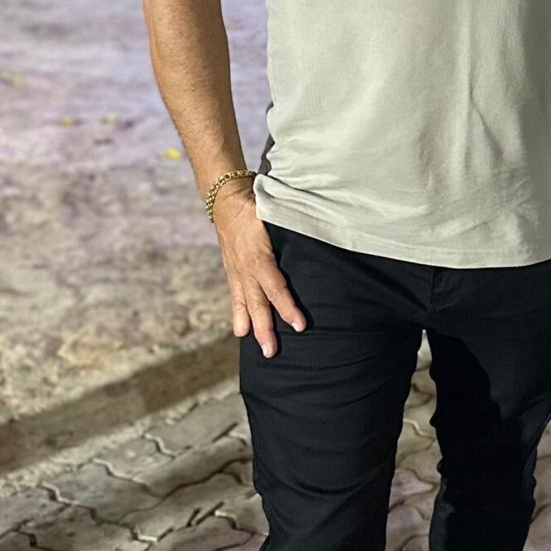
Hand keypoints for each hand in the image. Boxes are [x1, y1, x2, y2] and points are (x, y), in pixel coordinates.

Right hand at [212, 181, 304, 356]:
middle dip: (266, 328)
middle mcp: (245, 267)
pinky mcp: (231, 270)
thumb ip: (295, 228)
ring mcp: (236, 270)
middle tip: (273, 352)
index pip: (275, 287)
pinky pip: (236, 296)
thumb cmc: (258, 204)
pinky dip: (238, 314)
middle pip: (257, 303)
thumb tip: (325, 235)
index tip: (299, 325)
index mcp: (259, 254)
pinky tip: (240, 331)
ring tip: (259, 348)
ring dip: (252, 327)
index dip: (287, 307)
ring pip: (245, 303)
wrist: (226, 197)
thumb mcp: (276, 214)